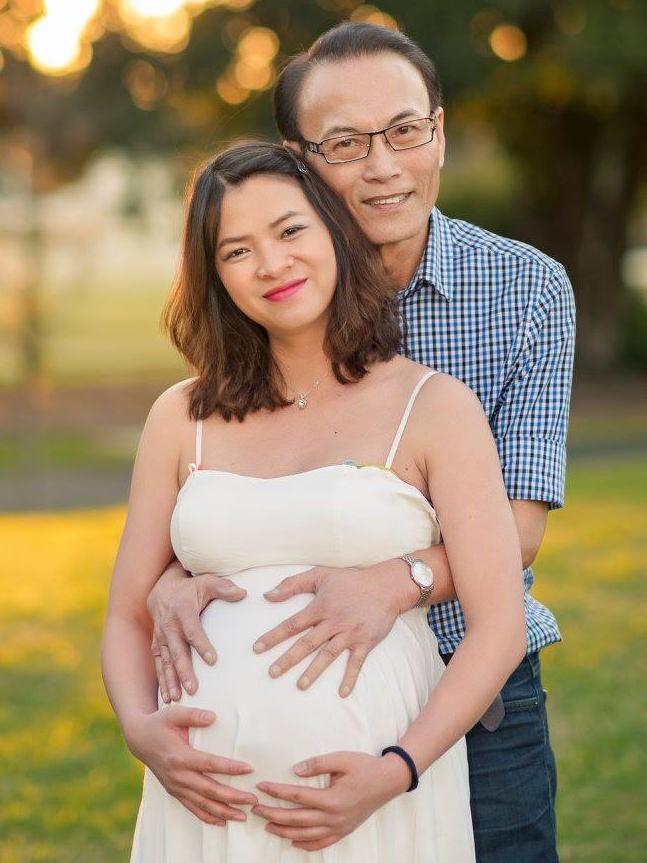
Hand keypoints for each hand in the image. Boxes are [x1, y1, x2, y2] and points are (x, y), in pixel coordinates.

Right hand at [124, 705, 257, 824]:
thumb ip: (194, 715)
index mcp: (180, 756)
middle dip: (233, 797)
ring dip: (224, 812)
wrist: (140, 739)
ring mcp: (176, 787)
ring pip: (203, 805)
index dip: (230, 768)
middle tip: (253, 800)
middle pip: (210, 790)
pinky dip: (208, 817)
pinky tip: (223, 821)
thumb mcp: (174, 713)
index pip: (210, 764)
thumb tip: (213, 717)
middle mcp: (178, 775)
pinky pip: (192, 809)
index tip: (249, 768)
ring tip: (243, 815)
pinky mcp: (175, 792)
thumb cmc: (160, 723)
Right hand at [147, 563, 246, 701]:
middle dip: (184, 671)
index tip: (213, 660)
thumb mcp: (207, 582)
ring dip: (170, 681)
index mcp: (183, 611)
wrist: (163, 590)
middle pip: (177, 651)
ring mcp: (161, 637)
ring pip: (166, 662)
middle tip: (194, 688)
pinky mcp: (157, 645)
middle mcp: (169, 626)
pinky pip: (159, 665)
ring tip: (177, 699)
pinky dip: (162, 681)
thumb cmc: (191, 587)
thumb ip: (224, 588)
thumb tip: (244, 593)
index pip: (193, 631)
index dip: (202, 645)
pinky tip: (168, 698)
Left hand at [252, 751, 409, 850]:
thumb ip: (317, 763)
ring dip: (284, 831)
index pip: (297, 797)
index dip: (277, 791)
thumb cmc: (365, 767)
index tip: (261, 786)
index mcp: (332, 798)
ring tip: (268, 825)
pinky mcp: (344, 831)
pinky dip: (305, 845)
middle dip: (273, 814)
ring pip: (306, 835)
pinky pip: (321, 844)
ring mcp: (339, 828)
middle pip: (296, 819)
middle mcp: (334, 817)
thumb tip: (295, 770)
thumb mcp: (342, 759)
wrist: (388, 781)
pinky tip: (293, 842)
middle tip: (256, 809)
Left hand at [253, 565, 404, 695]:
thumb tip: (268, 595)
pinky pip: (357, 663)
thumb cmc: (351, 580)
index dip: (273, 636)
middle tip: (272, 673)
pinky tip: (342, 693)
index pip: (292, 624)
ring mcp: (350, 633)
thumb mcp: (320, 574)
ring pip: (328, 654)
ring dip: (314, 671)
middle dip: (288, 659)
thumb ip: (293, 584)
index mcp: (321, 607)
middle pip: (307, 643)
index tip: (257, 648)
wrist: (386, 585)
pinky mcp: (366, 641)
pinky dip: (350, 678)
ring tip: (300, 685)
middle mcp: (333, 622)